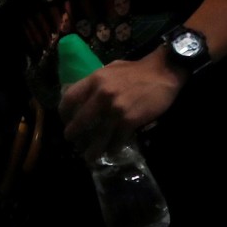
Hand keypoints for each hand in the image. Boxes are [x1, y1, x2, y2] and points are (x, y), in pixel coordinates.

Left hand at [58, 49, 185, 160]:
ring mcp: (116, 108)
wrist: (163, 72)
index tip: (65, 121)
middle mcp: (102, 94)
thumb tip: (83, 95)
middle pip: (81, 120)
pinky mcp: (130, 119)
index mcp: (94, 80)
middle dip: (74, 133)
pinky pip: (118, 139)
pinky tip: (111, 152)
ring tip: (88, 156)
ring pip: (98, 134)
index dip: (64, 113)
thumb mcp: (109, 70)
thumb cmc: (136, 70)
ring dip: (92, 148)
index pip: (70, 98)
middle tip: (72, 141)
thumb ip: (95, 82)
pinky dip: (113, 148)